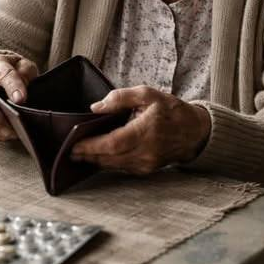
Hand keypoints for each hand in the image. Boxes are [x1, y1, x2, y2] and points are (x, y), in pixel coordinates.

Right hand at [0, 53, 37, 140]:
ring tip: (13, 134)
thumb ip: (26, 73)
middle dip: (0, 122)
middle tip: (16, 131)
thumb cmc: (9, 69)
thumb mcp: (22, 65)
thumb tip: (22, 94)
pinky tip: (3, 134)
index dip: (13, 87)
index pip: (4, 75)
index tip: (21, 100)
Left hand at [71, 86, 210, 174]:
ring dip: (95, 161)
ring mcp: (147, 163)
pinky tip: (97, 157)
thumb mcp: (147, 94)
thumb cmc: (170, 110)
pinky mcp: (147, 170)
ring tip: (78, 154)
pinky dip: (107, 163)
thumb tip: (96, 107)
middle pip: (109, 158)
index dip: (91, 146)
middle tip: (69, 151)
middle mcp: (146, 151)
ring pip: (113, 166)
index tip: (73, 145)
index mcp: (146, 131)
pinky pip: (122, 168)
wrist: (195, 132)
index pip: (112, 143)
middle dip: (87, 155)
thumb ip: (120, 97)